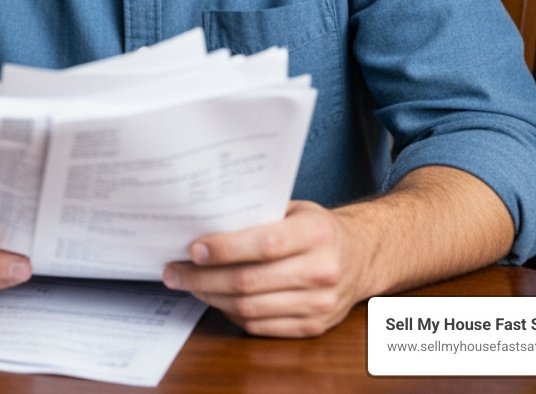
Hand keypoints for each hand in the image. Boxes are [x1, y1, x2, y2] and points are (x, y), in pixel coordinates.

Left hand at [161, 200, 364, 336]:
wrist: (361, 257)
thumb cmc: (317, 229)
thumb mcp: (296, 209)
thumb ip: (258, 213)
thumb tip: (203, 218)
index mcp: (317, 233)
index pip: (264, 244)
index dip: (224, 248)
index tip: (193, 248)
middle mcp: (322, 270)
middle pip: (250, 281)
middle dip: (203, 277)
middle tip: (174, 270)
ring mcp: (320, 304)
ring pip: (250, 308)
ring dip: (210, 297)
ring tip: (187, 284)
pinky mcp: (313, 327)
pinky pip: (260, 326)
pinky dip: (231, 313)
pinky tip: (215, 298)